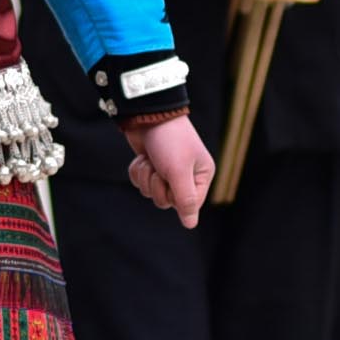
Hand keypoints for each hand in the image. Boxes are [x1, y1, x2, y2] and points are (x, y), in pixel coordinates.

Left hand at [126, 112, 212, 226]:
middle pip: (166, 201)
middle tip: (159, 168)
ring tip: (150, 159)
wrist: (148, 114)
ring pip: (150, 192)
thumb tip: (191, 225)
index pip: (188, 206)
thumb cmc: (169, 141)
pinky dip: (138, 170)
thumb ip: (185, 200)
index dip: (174, 197)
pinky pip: (140, 182)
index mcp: (201, 176)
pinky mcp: (151, 165)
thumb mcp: (179, 171)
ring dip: (146, 176)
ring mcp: (167, 171)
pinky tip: (143, 157)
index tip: (171, 181)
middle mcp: (186, 176)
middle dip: (156, 185)